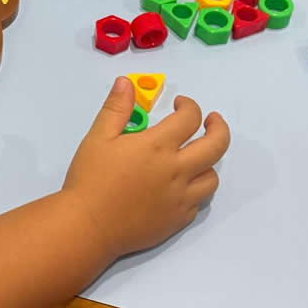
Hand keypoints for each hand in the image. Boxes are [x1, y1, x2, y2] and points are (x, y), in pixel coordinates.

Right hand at [62, 77, 229, 256]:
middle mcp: (177, 170)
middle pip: (216, 145)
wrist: (89, 224)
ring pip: (212, 176)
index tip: (180, 104)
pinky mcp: (178, 219)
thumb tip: (127, 83)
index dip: (190, 106)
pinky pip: (199, 201)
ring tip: (194, 156)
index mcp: (158, 146)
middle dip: (218, 128)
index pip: (189, 118)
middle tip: (211, 121)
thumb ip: (116, 108)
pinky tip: (180, 185)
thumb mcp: (98, 137)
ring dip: (208, 161)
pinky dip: (195, 188)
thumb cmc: (90, 178)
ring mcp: (181, 197)